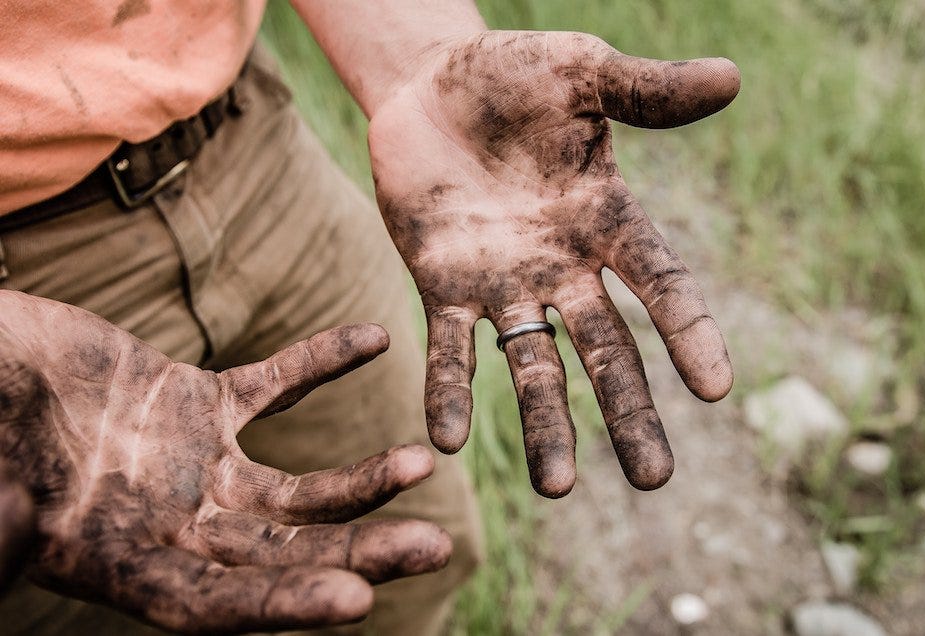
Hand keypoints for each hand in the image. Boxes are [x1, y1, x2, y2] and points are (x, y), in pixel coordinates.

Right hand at [0, 291, 450, 632]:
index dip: (282, 603)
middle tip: (436, 549)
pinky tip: (374, 338)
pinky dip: (321, 361)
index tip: (358, 602)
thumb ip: (1, 522)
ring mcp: (194, 465)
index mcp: (120, 562)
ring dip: (360, 478)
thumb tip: (10, 550)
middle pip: (281, 552)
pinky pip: (275, 384)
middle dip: (357, 552)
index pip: (213, 602)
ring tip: (422, 463)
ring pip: (295, 487)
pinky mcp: (200, 403)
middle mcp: (171, 525)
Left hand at [369, 31, 737, 496]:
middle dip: (628, 412)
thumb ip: (647, 90)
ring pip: (531, 364)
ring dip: (544, 424)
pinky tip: (446, 441)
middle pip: (606, 349)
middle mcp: (563, 265)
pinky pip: (448, 347)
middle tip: (655, 480)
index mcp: (606, 219)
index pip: (660, 282)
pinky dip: (448, 391)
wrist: (429, 85)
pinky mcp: (442, 285)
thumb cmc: (513, 75)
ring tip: (555, 489)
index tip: (718, 388)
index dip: (689, 331)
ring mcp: (503, 282)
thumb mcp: (582, 72)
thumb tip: (732, 77)